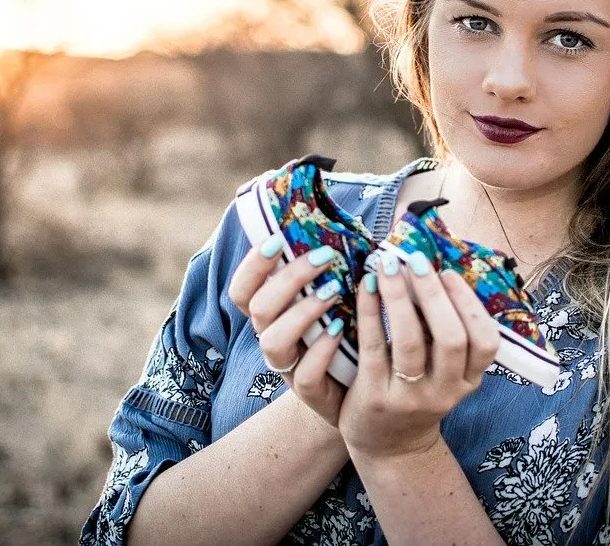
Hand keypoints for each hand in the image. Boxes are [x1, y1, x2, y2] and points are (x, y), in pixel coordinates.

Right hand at [227, 236, 349, 426]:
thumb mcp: (337, 289)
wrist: (367, 382)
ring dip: (302, 312)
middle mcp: (271, 338)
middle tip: (325, 258)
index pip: (242, 289)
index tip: (277, 240)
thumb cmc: (350, 324)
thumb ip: (329, 261)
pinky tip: (340, 329)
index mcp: (271, 312)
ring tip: (334, 291)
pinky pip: (304, 376)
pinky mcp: (310, 392)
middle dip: (288, 279)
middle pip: (257, 308)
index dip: (253, 265)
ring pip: (272, 342)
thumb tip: (339, 216)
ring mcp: (288, 367)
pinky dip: (321, 349)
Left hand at [337, 252, 500, 460]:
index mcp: (467, 381)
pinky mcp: (375, 397)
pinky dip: (370, 311)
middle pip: (451, 339)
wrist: (389, 448)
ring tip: (388, 267)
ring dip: (399, 297)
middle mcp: (444, 392)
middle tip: (418, 261)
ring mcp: (409, 398)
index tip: (449, 273)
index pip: (485, 343)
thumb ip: (446, 333)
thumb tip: (433, 272)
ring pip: (410, 342)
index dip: (470, 305)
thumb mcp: (445, 372)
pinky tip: (365, 287)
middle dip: (434, 294)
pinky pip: (373, 346)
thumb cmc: (418, 393)